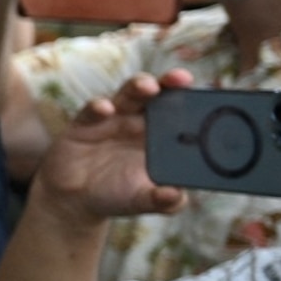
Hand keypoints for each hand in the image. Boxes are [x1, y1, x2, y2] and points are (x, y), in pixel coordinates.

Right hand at [31, 70, 192, 222]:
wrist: (75, 201)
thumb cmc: (116, 196)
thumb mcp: (143, 201)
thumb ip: (163, 201)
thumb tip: (176, 197)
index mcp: (159, 135)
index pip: (179, 109)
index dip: (190, 98)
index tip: (205, 93)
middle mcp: (137, 121)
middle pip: (157, 93)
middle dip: (169, 83)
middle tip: (181, 79)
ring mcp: (111, 119)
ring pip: (127, 95)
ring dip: (138, 86)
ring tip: (149, 87)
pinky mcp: (83, 124)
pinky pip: (92, 110)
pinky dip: (98, 107)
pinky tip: (105, 109)